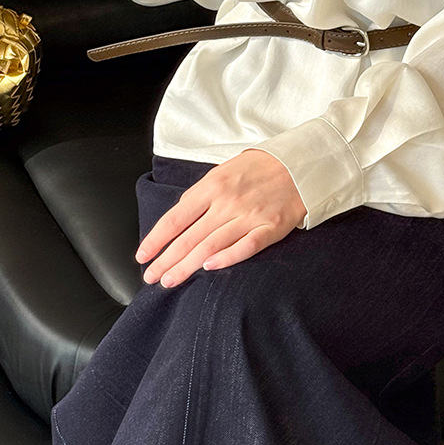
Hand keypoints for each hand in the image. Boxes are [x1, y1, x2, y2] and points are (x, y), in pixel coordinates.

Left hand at [136, 149, 307, 287]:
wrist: (301, 163)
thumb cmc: (259, 167)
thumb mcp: (224, 170)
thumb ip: (202, 195)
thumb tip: (179, 218)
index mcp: (212, 186)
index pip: (175, 218)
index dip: (156, 240)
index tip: (142, 256)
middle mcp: (228, 202)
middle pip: (189, 237)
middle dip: (166, 260)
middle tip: (151, 277)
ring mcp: (250, 216)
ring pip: (211, 246)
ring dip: (187, 266)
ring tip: (169, 280)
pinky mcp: (271, 227)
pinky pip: (246, 247)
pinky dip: (227, 258)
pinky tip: (210, 269)